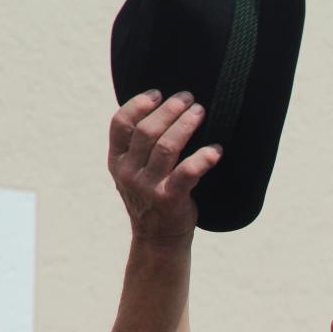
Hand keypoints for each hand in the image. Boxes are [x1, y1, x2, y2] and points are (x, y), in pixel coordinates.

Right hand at [107, 90, 221, 244]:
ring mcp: (147, 186)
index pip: (119, 124)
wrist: (159, 238)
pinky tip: (216, 151)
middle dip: (170, 110)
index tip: (158, 93)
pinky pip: (187, 172)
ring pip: (166, 146)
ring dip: (185, 125)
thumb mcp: (135, 171)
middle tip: (189, 98)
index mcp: (117, 161)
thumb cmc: (152, 197)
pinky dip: (203, 158)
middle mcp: (128, 172)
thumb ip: (138, 147)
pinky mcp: (169, 198)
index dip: (138, 103)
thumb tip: (161, 108)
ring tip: (200, 112)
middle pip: (147, 131)